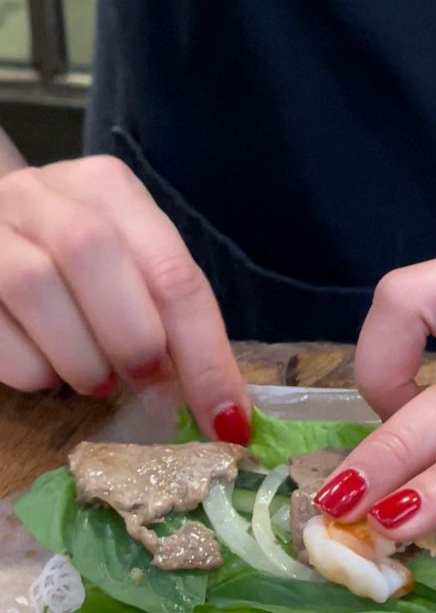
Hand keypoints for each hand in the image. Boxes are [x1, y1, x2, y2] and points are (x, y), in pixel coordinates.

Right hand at [0, 156, 249, 443]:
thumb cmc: (75, 267)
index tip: (226, 422)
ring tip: (95, 380)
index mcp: (109, 190)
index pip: (172, 272)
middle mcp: (44, 193)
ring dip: (80, 358)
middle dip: (133, 339)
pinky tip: (47, 372)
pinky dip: (31, 370)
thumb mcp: (129, 272)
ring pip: (35, 285)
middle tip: (144, 381)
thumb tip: (217, 405)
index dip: (206, 357)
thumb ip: (166, 317)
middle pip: (94, 252)